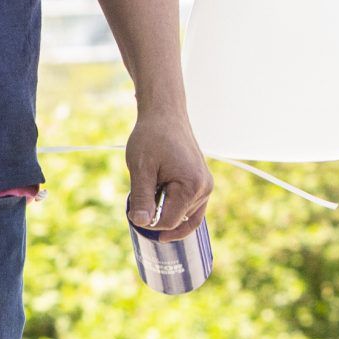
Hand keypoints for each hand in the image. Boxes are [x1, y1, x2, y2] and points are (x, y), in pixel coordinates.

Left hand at [126, 109, 212, 239]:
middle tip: (140, 196)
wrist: (165, 115)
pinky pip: (191, 207)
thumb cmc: (151, 138)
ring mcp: (206, 186)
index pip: (169, 221)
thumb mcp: (141, 169)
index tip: (132, 211)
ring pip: (185, 215)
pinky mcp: (202, 182)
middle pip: (177, 220)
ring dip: (165, 210)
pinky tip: (159, 205)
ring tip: (150, 188)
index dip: (148, 222)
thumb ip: (142, 198)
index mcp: (191, 186)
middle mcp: (204, 188)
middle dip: (157, 215)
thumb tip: (140, 223)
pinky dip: (174, 209)